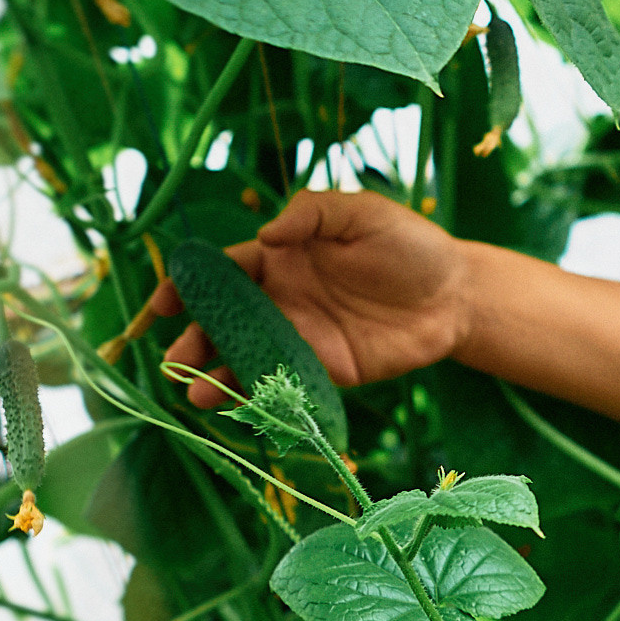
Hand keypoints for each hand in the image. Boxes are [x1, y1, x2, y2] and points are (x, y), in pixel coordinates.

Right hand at [154, 190, 475, 407]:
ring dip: (218, 378)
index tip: (163, 301)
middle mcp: (282, 300)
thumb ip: (313, 214)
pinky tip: (239, 407)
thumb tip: (266, 234)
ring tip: (196, 395)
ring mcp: (301, 338)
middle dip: (195, 342)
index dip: (189, 285)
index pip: (224, 272)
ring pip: (247, 359)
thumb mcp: (362, 213)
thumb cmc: (409, 245)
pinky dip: (259, 397)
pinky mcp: (326, 371)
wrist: (456, 295)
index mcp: (281, 258)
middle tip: (177, 361)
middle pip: (224, 323)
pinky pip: (284, 384)